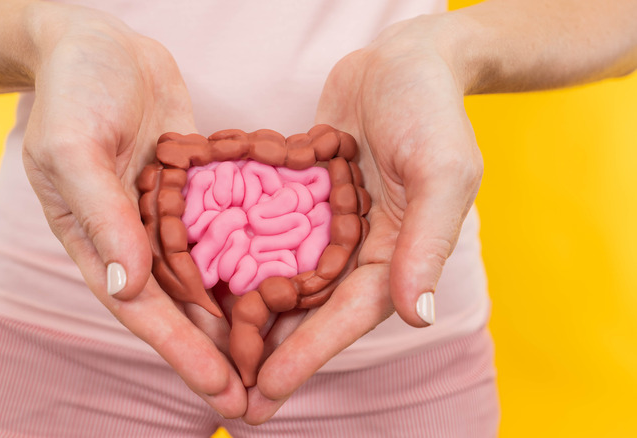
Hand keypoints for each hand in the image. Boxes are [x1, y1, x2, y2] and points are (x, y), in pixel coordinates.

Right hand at [20, 3, 245, 416]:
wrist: (96, 42)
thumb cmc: (74, 90)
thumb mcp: (74, 147)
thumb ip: (101, 214)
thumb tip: (125, 286)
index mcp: (98, 240)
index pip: (142, 308)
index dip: (180, 350)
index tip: (219, 388)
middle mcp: (135, 238)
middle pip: (180, 305)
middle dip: (216, 352)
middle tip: (256, 398)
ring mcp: (168, 215)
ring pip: (207, 276)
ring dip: (237, 316)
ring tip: (277, 355)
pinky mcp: (195, 188)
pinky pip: (226, 229)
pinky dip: (249, 258)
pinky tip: (286, 282)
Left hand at [243, 16, 482, 422]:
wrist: (406, 59)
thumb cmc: (433, 110)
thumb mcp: (442, 171)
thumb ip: (428, 242)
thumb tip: (416, 315)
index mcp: (396, 253)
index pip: (348, 315)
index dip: (308, 354)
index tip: (267, 390)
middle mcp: (359, 248)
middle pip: (309, 310)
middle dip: (271, 353)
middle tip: (231, 399)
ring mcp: (329, 225)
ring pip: (284, 280)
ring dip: (250, 318)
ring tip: (208, 354)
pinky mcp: (304, 198)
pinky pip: (269, 233)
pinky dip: (241, 258)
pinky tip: (203, 279)